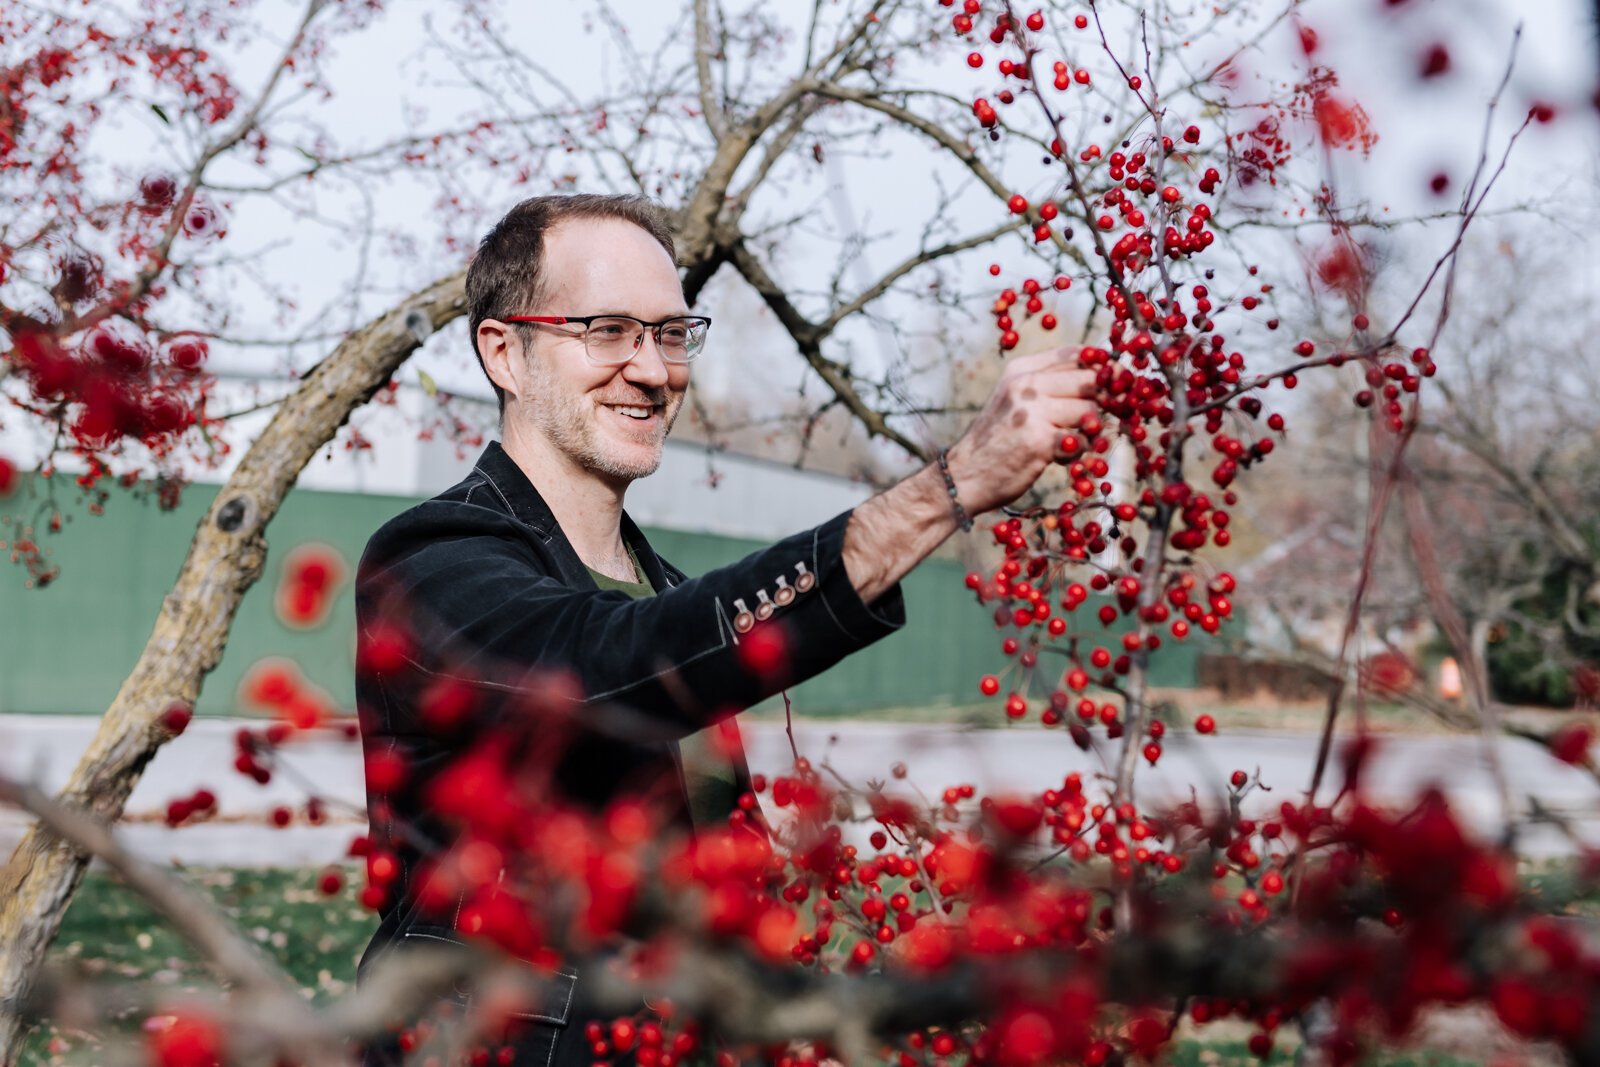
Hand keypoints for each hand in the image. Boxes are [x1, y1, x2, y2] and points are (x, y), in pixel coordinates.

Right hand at [945, 346, 1097, 514]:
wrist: (965, 476)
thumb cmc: (996, 440)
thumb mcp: (1012, 400)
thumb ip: (1046, 384)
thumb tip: (1100, 376)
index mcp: (1021, 371)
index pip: (1076, 354)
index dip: (1104, 367)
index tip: (1115, 382)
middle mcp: (1025, 385)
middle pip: (1090, 380)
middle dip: (1106, 399)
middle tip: (1106, 416)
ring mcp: (1032, 412)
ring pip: (1090, 411)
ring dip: (1090, 431)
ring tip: (1071, 441)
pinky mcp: (1040, 441)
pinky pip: (1082, 441)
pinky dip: (1080, 452)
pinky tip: (1061, 457)